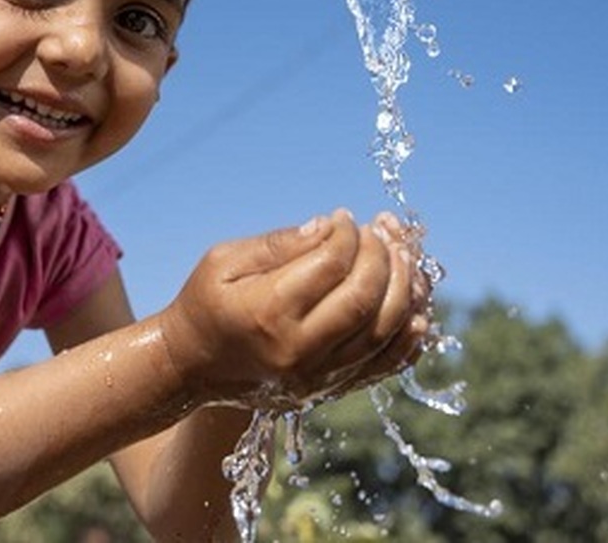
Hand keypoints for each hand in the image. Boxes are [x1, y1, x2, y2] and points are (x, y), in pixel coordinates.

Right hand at [157, 209, 428, 409]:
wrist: (191, 366)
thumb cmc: (205, 304)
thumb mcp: (224, 261)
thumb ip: (278, 243)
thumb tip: (329, 226)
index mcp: (267, 311)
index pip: (331, 264)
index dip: (347, 233)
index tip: (344, 217)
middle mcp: (297, 350)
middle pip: (365, 298)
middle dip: (383, 255)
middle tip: (380, 231)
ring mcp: (317, 376)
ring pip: (384, 332)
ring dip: (405, 289)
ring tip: (403, 256)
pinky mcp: (328, 389)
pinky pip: (385, 366)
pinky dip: (409, 336)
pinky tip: (416, 306)